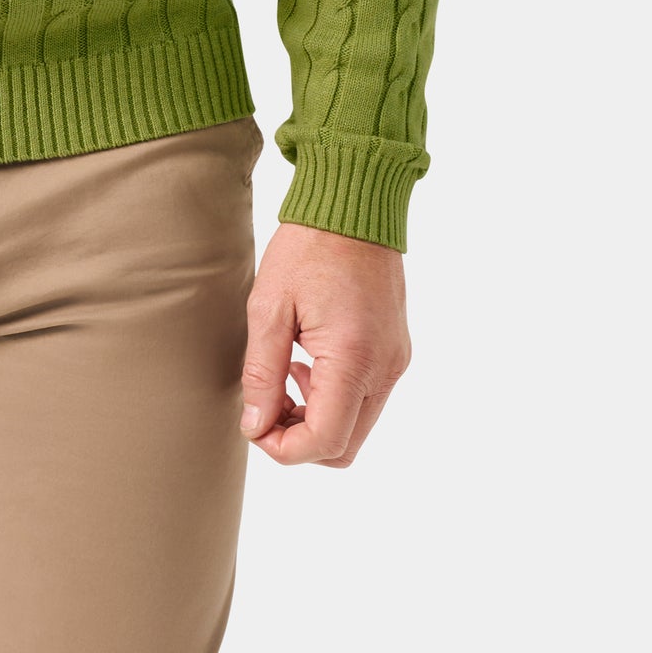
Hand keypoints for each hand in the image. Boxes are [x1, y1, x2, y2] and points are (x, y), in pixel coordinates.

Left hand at [240, 220, 410, 466]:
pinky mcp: (396, 352)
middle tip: (266, 404)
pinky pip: (368, 399)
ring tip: (284, 375)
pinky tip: (306, 362)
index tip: (254, 423)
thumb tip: (255, 426)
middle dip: (299, 440)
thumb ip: (261, 373)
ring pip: (357, 427)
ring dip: (317, 418)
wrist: (354, 203)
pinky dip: (335, 398)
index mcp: (354, 358)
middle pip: (344, 447)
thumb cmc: (307, 246)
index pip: (325, 441)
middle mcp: (385, 368)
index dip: (283, 449)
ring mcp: (396, 361)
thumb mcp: (268, 307)